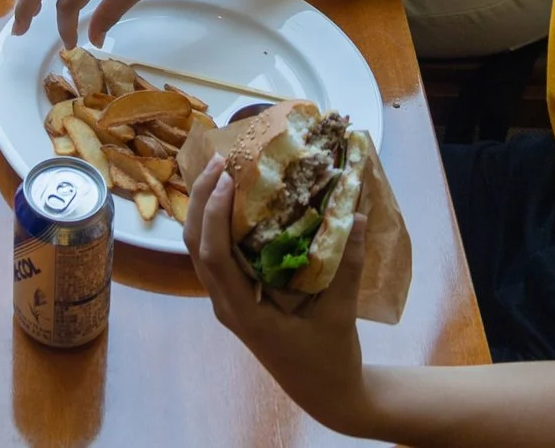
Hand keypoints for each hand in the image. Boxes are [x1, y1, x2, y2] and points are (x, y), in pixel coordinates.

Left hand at [186, 155, 371, 435]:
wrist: (327, 394)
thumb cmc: (331, 358)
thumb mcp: (341, 313)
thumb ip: (348, 266)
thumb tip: (358, 215)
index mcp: (244, 313)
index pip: (213, 258)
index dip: (214, 216)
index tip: (226, 179)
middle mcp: (227, 305)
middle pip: (196, 247)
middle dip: (201, 201)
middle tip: (218, 161)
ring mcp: (228, 303)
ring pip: (201, 251)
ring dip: (206, 211)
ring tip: (221, 172)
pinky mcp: (237, 299)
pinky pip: (217, 257)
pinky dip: (219, 227)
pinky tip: (236, 204)